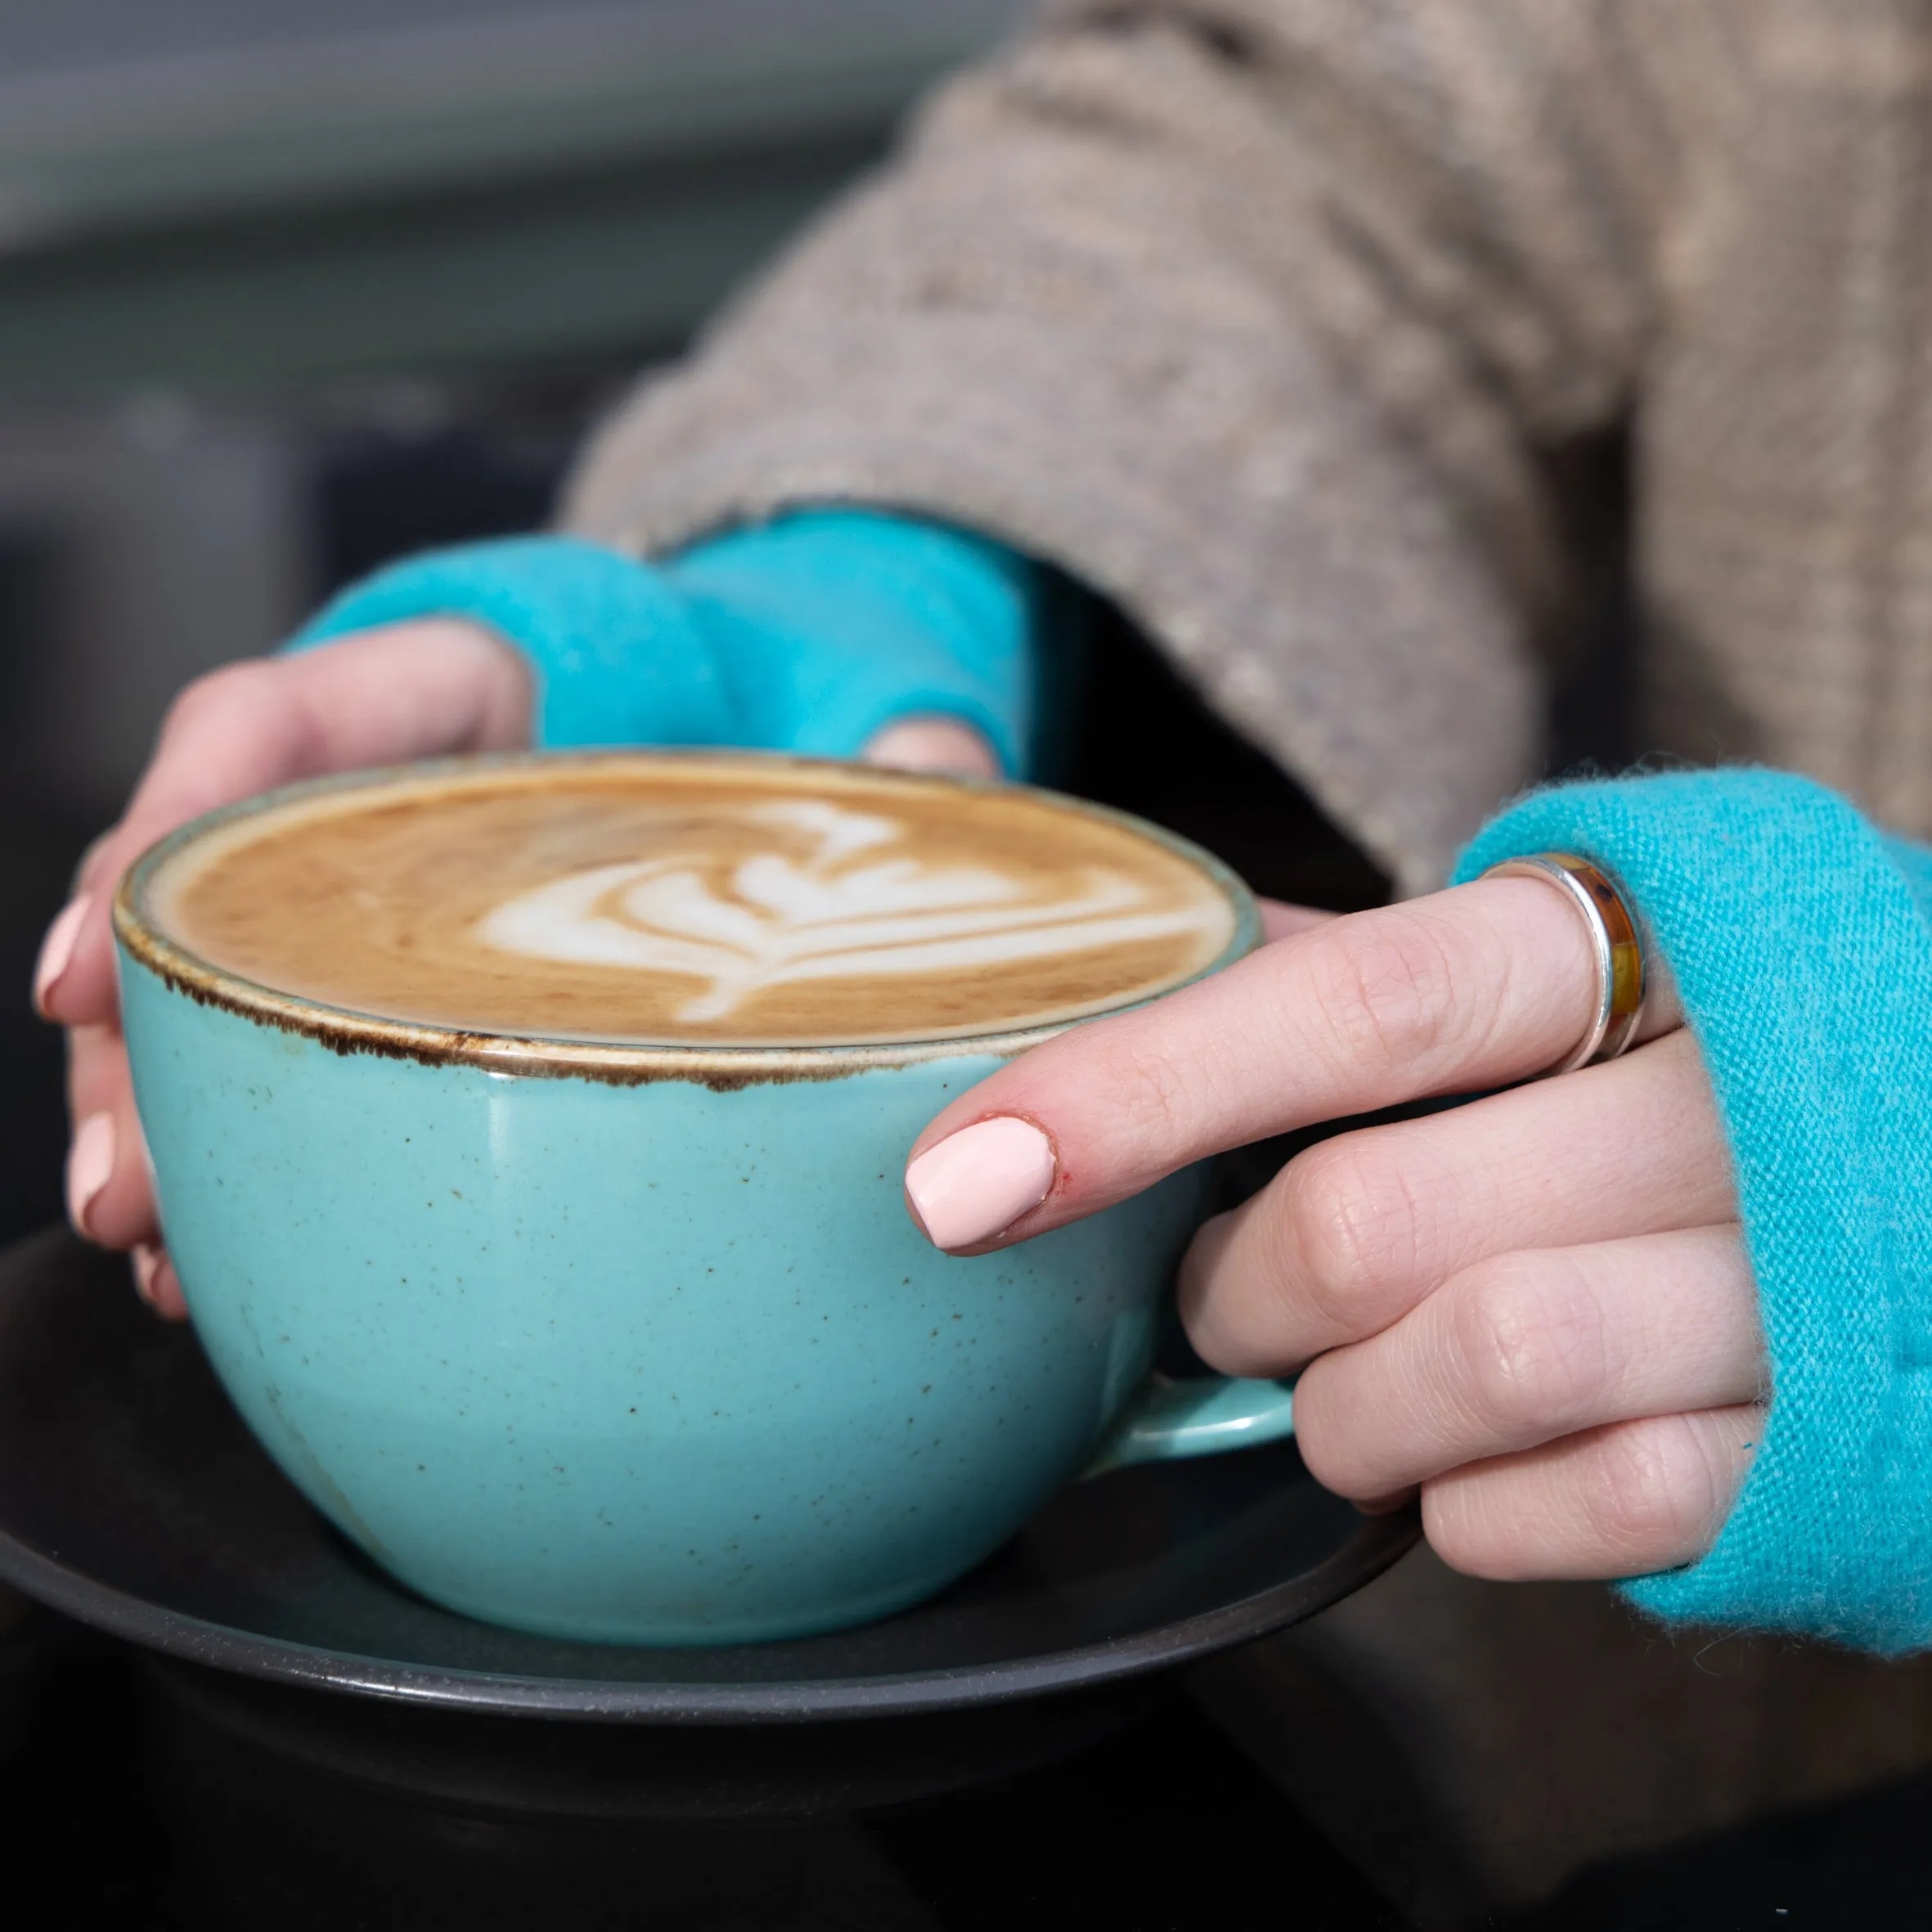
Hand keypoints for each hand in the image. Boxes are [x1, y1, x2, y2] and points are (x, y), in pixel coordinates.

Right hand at [34, 619, 998, 1319]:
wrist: (753, 719)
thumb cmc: (775, 699)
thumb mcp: (836, 697)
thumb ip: (889, 736)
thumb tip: (935, 780)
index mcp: (466, 671)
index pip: (282, 717)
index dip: (170, 826)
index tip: (101, 954)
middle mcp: (385, 784)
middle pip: (200, 888)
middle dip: (135, 1037)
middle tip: (124, 1188)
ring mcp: (371, 886)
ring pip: (214, 985)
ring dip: (167, 1118)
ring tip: (155, 1249)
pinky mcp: (395, 976)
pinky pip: (290, 1047)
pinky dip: (250, 1145)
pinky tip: (229, 1255)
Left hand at [901, 877, 1764, 1581]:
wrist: (1908, 1130)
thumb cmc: (1622, 1045)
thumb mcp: (1479, 960)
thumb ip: (1270, 956)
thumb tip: (957, 838)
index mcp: (1605, 939)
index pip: (1347, 1009)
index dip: (1136, 1094)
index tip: (962, 1178)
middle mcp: (1715, 1093)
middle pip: (1364, 1226)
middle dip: (1235, 1291)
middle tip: (1225, 1289)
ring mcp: (1788, 1271)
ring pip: (1473, 1372)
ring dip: (1344, 1409)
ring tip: (1343, 1379)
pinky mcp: (1820, 1434)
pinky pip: (1586, 1511)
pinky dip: (1471, 1505)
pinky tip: (1465, 1451)